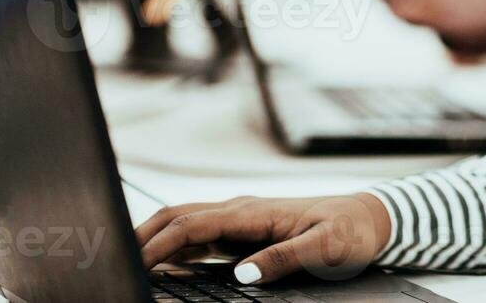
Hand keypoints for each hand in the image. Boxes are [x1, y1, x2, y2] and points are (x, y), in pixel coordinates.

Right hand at [135, 193, 390, 285]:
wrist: (370, 218)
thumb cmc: (350, 231)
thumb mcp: (325, 249)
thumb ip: (284, 259)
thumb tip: (242, 273)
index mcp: (254, 211)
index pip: (194, 224)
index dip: (161, 243)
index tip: (136, 263)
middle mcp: (243, 211)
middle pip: (180, 216)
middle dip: (144, 234)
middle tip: (115, 260)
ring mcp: (243, 221)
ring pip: (187, 225)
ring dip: (157, 240)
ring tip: (130, 264)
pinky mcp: (247, 233)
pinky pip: (204, 240)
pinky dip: (177, 250)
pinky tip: (166, 269)